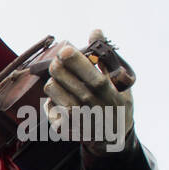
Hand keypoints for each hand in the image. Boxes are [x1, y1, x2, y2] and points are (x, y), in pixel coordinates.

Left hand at [43, 29, 134, 154]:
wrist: (112, 138)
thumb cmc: (118, 104)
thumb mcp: (122, 81)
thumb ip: (107, 56)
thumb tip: (95, 31)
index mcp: (105, 90)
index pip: (86, 71)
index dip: (72, 58)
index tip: (65, 50)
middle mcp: (88, 104)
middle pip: (59, 75)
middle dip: (58, 64)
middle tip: (62, 61)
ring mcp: (73, 116)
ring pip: (50, 87)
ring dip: (56, 80)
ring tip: (66, 82)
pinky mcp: (62, 126)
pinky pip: (47, 103)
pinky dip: (52, 97)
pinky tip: (63, 98)